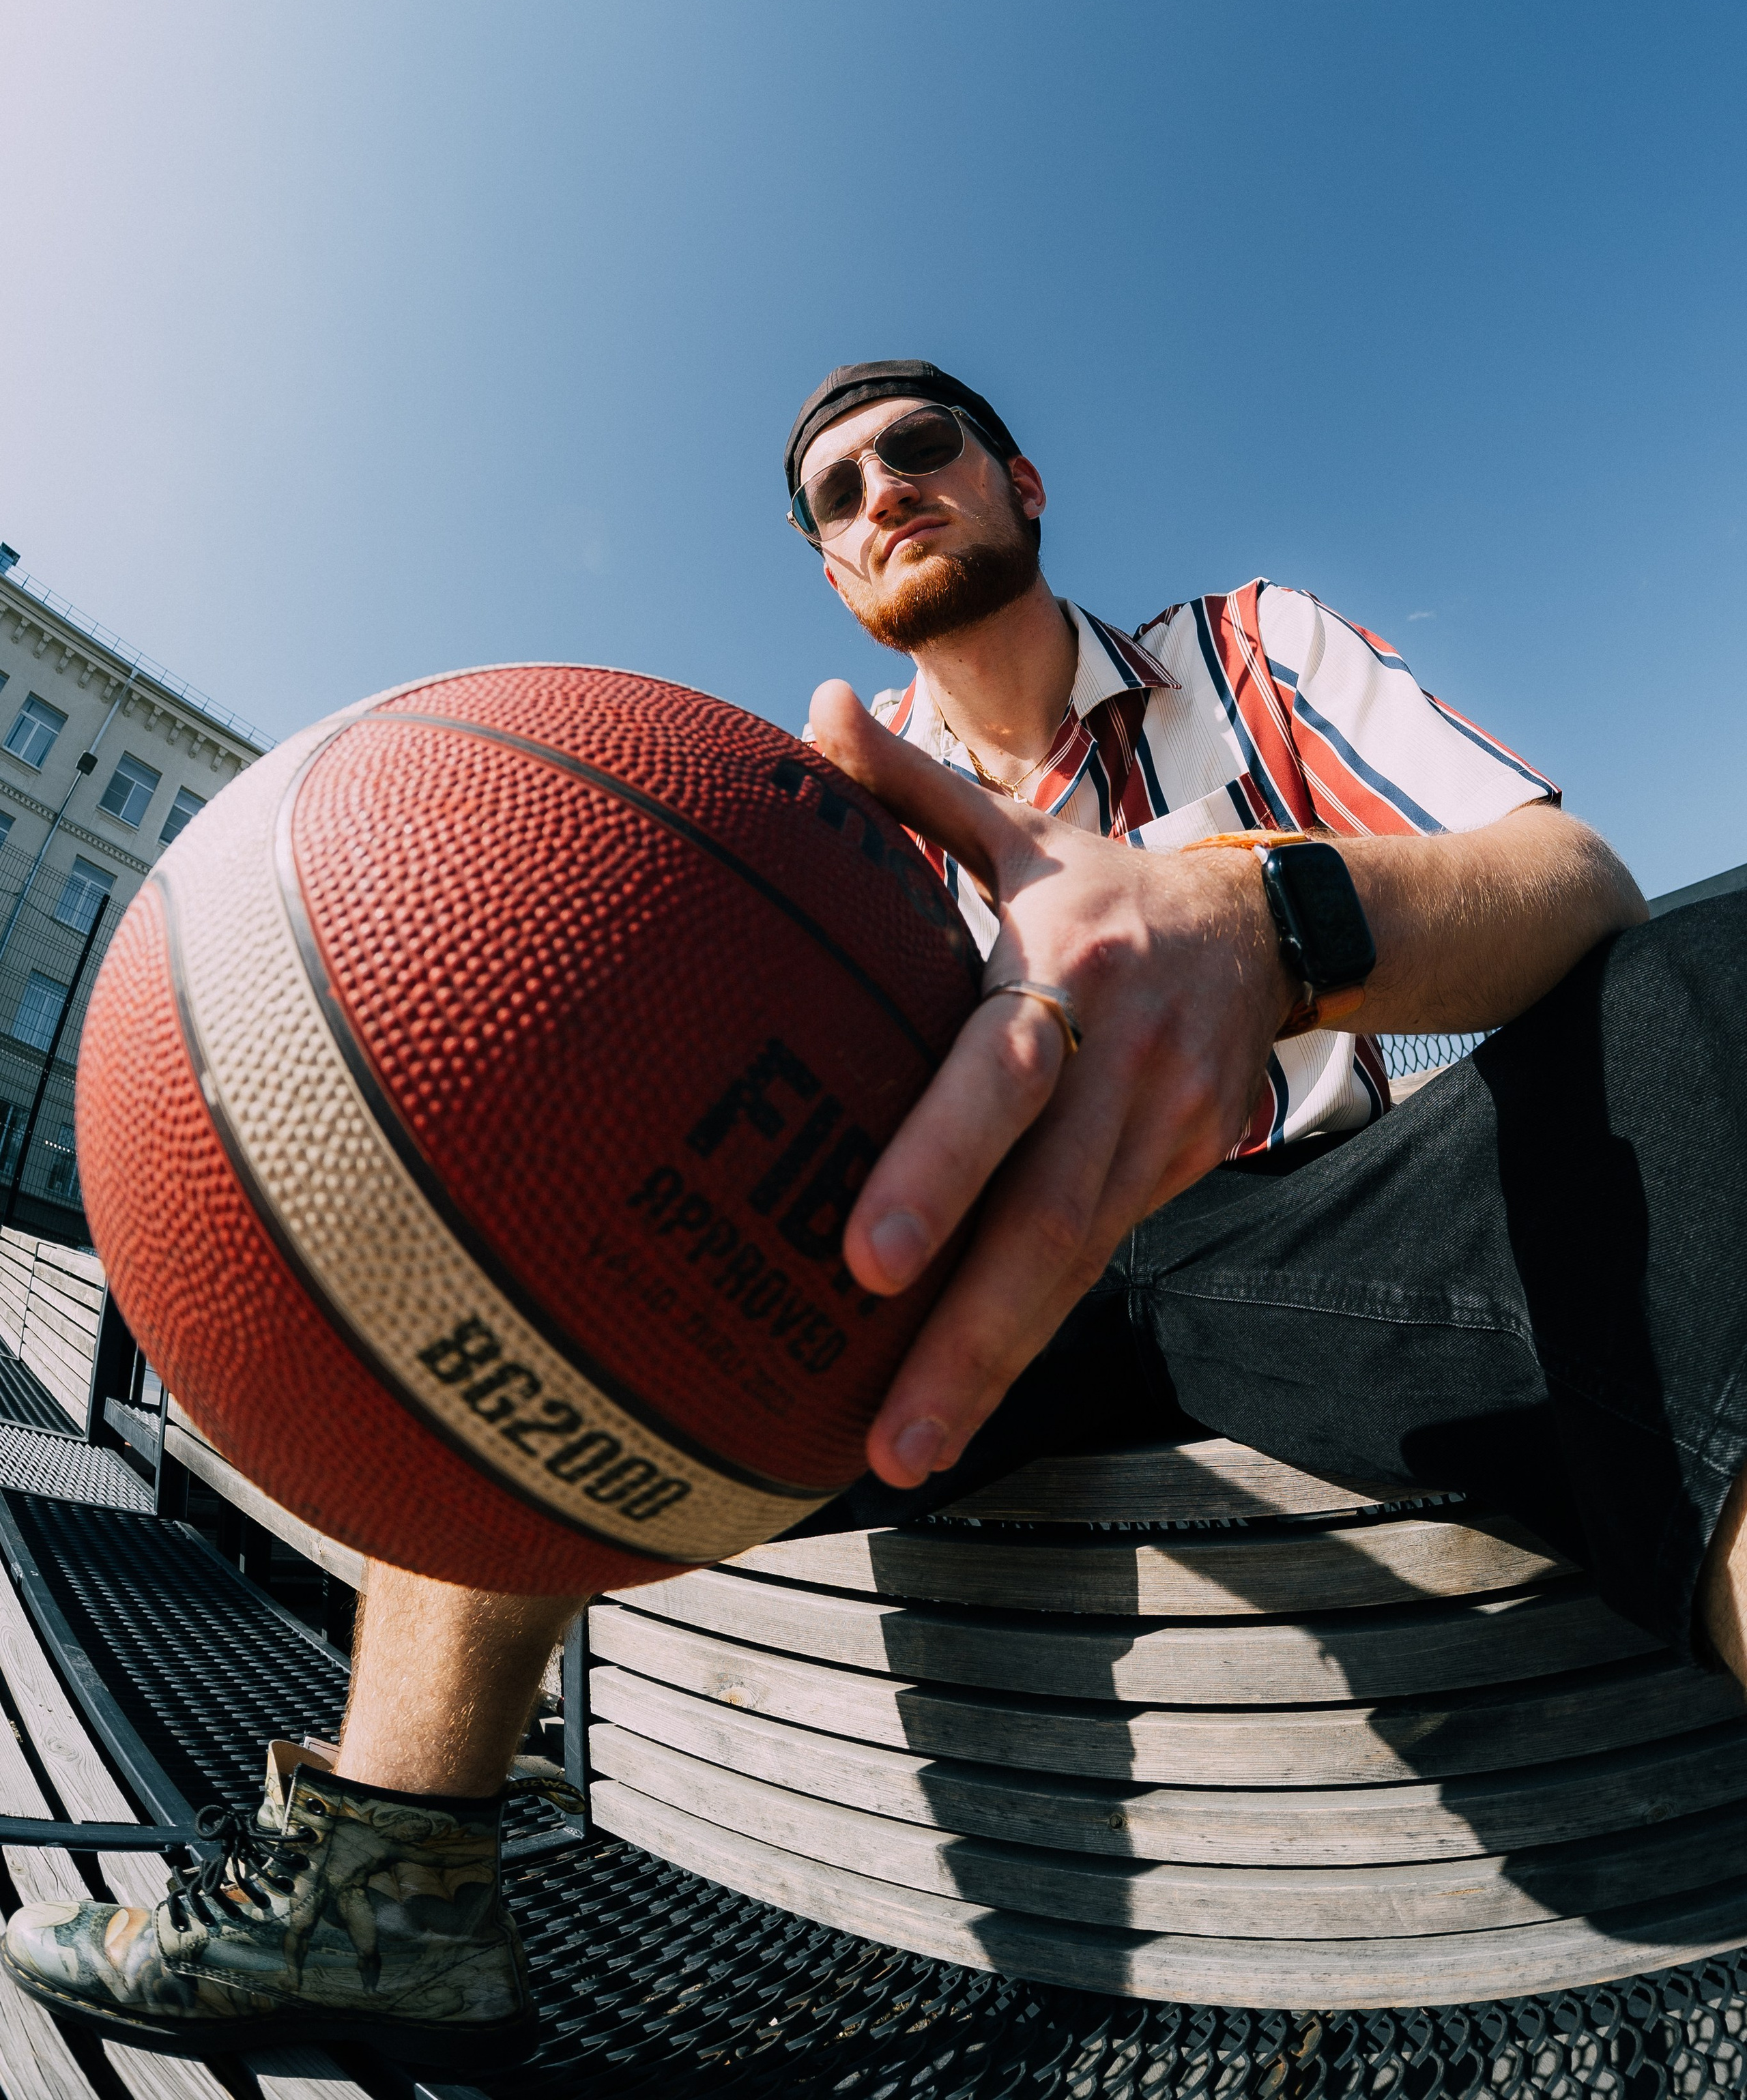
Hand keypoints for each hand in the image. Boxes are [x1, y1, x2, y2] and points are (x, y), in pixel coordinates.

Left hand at [809, 680, 1298, 1488]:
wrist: (1273, 927)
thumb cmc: (1104, 884)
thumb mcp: (1020, 826)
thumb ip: (909, 785)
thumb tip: (807, 712)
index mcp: (1069, 964)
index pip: (1002, 1074)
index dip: (942, 1167)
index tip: (866, 1260)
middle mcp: (1123, 1060)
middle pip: (1046, 1215)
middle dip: (969, 1334)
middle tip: (883, 1434)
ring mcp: (1164, 1129)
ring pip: (1076, 1266)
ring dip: (992, 1368)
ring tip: (902, 1452)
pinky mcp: (1181, 1173)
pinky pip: (1094, 1265)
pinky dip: (1029, 1339)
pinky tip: (957, 1407)